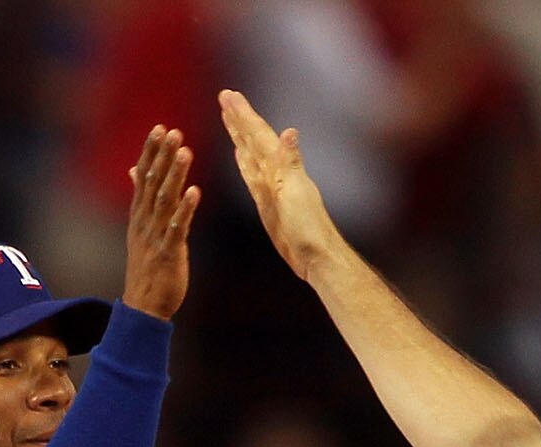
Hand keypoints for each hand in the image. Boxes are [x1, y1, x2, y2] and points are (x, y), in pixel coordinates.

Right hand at [121, 126, 197, 320]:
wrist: (143, 306)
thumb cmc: (146, 266)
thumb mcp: (139, 228)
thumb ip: (141, 197)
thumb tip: (134, 170)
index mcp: (139, 214)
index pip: (144, 176)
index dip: (151, 151)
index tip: (160, 127)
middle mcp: (145, 221)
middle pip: (153, 182)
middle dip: (163, 156)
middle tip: (173, 131)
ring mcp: (155, 236)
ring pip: (164, 200)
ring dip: (175, 175)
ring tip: (185, 152)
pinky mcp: (168, 252)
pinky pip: (177, 227)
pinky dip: (185, 209)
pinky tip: (195, 191)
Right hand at [218, 88, 340, 277]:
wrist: (315, 257)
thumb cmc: (309, 228)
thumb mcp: (297, 192)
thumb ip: (291, 162)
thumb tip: (289, 132)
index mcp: (281, 168)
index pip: (259, 135)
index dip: (244, 115)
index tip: (228, 95)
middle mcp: (276, 173)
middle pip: (253, 139)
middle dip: (239, 118)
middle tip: (224, 96)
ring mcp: (271, 187)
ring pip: (251, 153)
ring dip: (240, 136)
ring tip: (229, 118)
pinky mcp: (267, 202)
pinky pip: (251, 175)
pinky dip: (244, 162)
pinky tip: (239, 154)